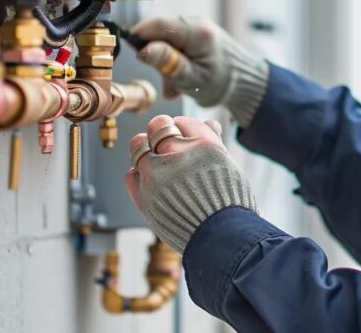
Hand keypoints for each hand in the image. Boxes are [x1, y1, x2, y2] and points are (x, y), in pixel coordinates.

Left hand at [125, 114, 256, 253]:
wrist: (223, 239)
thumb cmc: (230, 203)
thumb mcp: (227, 166)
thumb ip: (213, 143)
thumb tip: (209, 124)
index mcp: (204, 142)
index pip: (182, 122)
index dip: (182, 129)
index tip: (184, 138)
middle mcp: (178, 152)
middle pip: (157, 126)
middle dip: (161, 132)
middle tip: (165, 142)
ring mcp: (157, 173)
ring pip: (138, 145)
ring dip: (144, 149)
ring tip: (156, 161)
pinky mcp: (144, 195)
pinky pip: (131, 174)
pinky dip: (138, 175)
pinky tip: (150, 181)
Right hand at [131, 17, 269, 125]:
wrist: (246, 83)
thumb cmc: (224, 83)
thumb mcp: (192, 79)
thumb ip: (168, 64)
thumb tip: (143, 50)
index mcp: (196, 32)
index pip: (158, 25)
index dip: (139, 36)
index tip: (131, 51)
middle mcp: (196, 23)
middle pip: (160, 33)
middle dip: (156, 57)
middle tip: (165, 80)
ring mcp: (196, 27)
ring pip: (166, 41)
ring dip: (166, 64)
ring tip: (176, 85)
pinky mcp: (196, 35)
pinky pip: (175, 44)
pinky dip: (174, 62)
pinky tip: (181, 79)